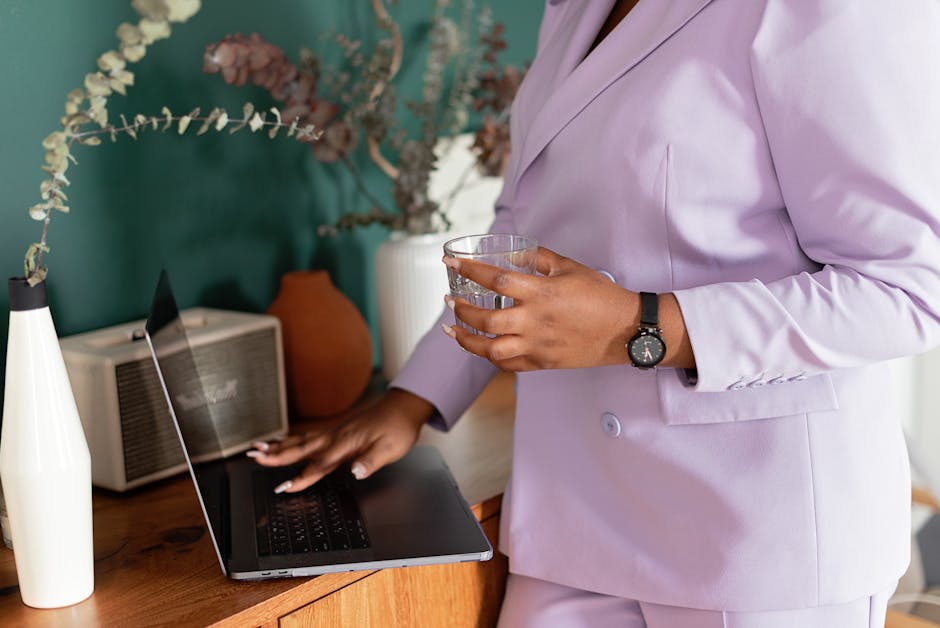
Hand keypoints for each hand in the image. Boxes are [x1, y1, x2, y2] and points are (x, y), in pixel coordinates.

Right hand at [247, 388, 433, 492]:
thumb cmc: (397, 428)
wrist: (402, 407)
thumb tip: (356, 472)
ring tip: (256, 449)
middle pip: (302, 449)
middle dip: (277, 456)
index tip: (285, 487)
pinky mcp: (336, 430)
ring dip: (279, 446)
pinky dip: (291, 440)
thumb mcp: (391, 449)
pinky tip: (280, 442)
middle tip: (255, 458)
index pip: (321, 464)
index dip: (303, 477)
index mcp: (347, 443)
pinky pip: (308, 436)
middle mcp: (336, 437)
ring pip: (301, 441)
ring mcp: (334, 432)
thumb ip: (371, 461)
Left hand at [441, 246, 638, 370]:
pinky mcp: (543, 363)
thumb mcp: (571, 268)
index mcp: (542, 293)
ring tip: (453, 329)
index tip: (450, 264)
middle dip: (462, 310)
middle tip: (451, 301)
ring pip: (491, 349)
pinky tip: (481, 347)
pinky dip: (490, 357)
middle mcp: (536, 321)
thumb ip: (539, 259)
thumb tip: (512, 254)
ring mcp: (538, 345)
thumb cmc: (602, 296)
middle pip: (487, 319)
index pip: (496, 280)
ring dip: (467, 340)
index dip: (470, 271)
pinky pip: (508, 364)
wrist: (626, 330)